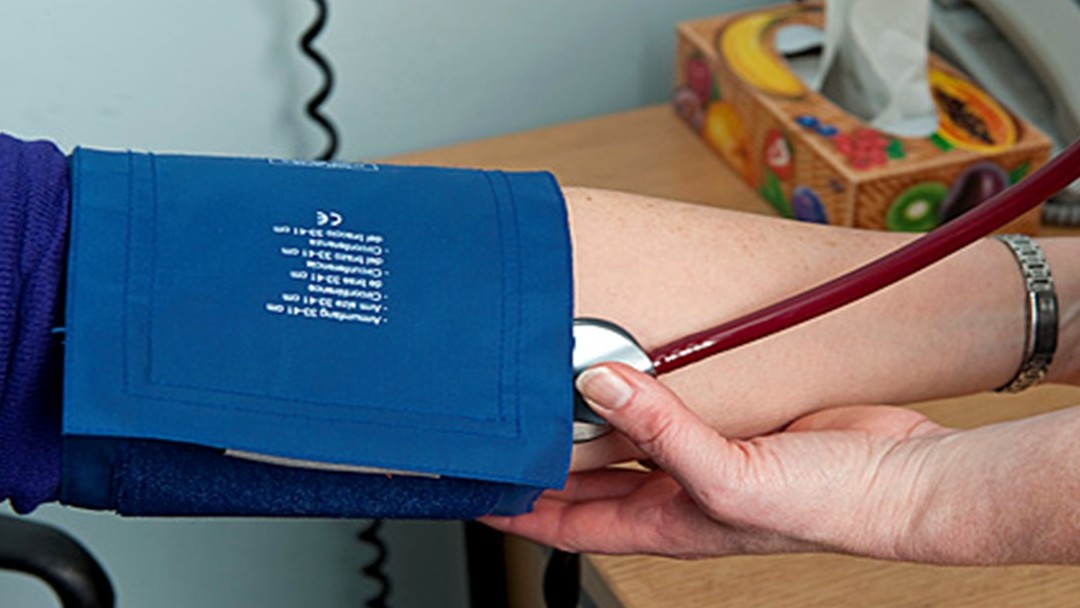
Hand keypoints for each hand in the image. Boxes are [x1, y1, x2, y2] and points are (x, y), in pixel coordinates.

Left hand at [483, 363, 963, 560]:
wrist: (901, 477)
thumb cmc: (826, 506)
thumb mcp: (728, 478)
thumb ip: (659, 431)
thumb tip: (595, 384)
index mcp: (665, 524)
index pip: (567, 525)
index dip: (516, 511)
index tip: (473, 490)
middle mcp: (675, 492)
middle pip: (588, 481)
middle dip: (542, 463)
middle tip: (500, 426)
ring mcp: (701, 455)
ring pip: (625, 435)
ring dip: (589, 415)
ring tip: (547, 386)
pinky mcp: (728, 421)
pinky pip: (670, 401)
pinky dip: (642, 384)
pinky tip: (626, 363)